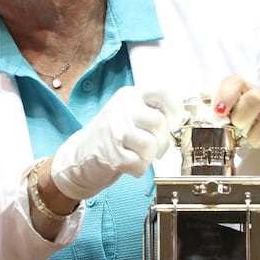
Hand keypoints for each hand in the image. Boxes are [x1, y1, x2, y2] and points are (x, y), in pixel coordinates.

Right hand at [49, 85, 179, 200]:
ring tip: (137, 155)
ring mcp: (115, 130)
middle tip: (154, 147)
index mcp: (129, 95)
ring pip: (151, 145)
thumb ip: (152, 112)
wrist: (79, 156)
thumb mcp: (129, 114)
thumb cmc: (111, 136)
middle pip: (160, 123)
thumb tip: (181, 119)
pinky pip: (140, 164)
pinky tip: (128, 164)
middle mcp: (121, 108)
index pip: (162, 91)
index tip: (174, 122)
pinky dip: (138, 169)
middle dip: (162, 141)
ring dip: (149, 156)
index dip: (175, 108)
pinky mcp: (112, 154)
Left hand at [214, 76, 259, 180]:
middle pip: (256, 97)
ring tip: (253, 142)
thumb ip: (215, 115)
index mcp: (245, 92)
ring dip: (259, 135)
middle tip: (238, 129)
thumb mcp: (232, 119)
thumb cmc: (252, 127)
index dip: (225, 94)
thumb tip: (192, 113)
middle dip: (242, 116)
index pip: (235, 83)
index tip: (218, 111)